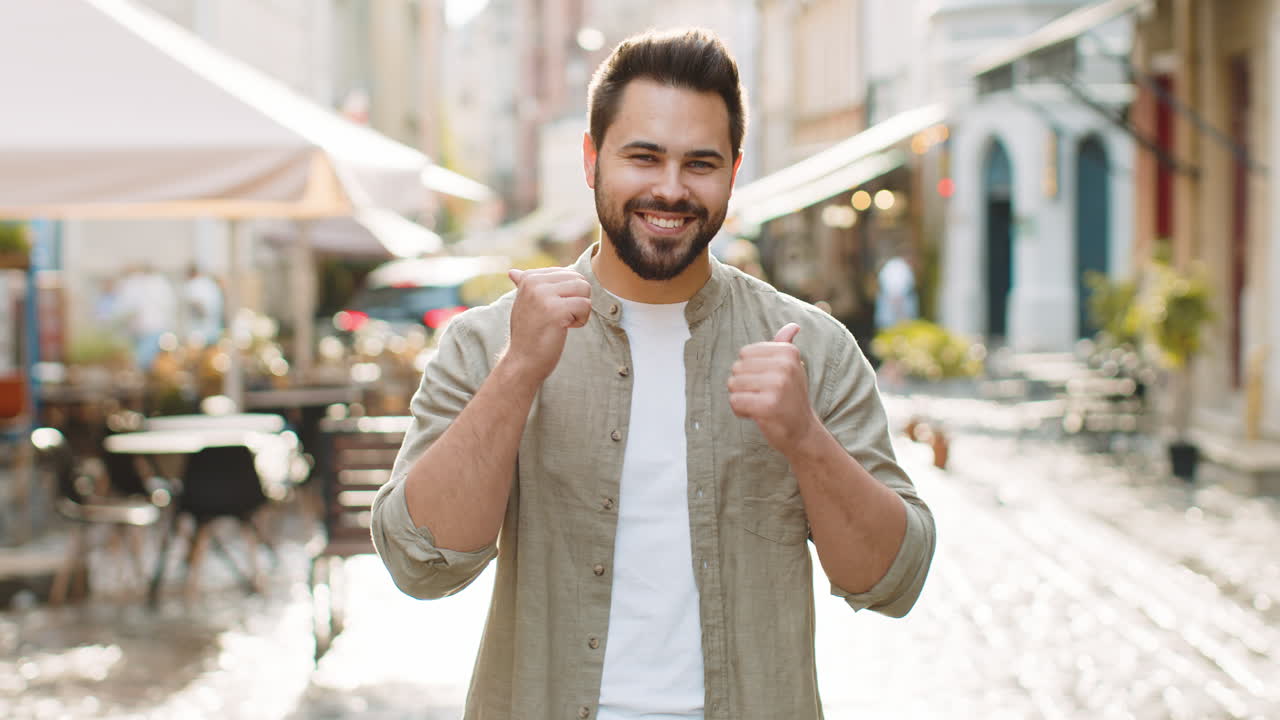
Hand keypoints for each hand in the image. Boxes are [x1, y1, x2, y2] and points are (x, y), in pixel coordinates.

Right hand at [504, 267, 592, 383]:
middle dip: (577, 300)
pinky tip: (565, 328)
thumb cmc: (528, 334)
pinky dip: (581, 320)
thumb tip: (513, 272)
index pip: (568, 273)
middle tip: (559, 318)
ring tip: (563, 322)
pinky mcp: (555, 310)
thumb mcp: (523, 304)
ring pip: (584, 289)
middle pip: (579, 279)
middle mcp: (534, 282)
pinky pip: (585, 305)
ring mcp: (543, 295)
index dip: (568, 295)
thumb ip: (524, 286)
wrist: (523, 361)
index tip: (551, 310)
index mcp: (529, 277)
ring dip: (580, 310)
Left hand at [727, 323, 819, 455]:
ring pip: (733, 384)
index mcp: (788, 352)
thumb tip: (793, 326)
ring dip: (742, 398)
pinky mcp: (767, 405)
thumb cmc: (791, 398)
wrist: (803, 432)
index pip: (745, 353)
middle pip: (737, 367)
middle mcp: (784, 365)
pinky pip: (735, 401)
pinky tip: (757, 415)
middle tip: (764, 396)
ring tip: (761, 404)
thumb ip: (786, 346)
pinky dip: (741, 411)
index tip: (768, 382)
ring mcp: (777, 385)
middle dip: (744, 385)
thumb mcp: (792, 368)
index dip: (750, 370)